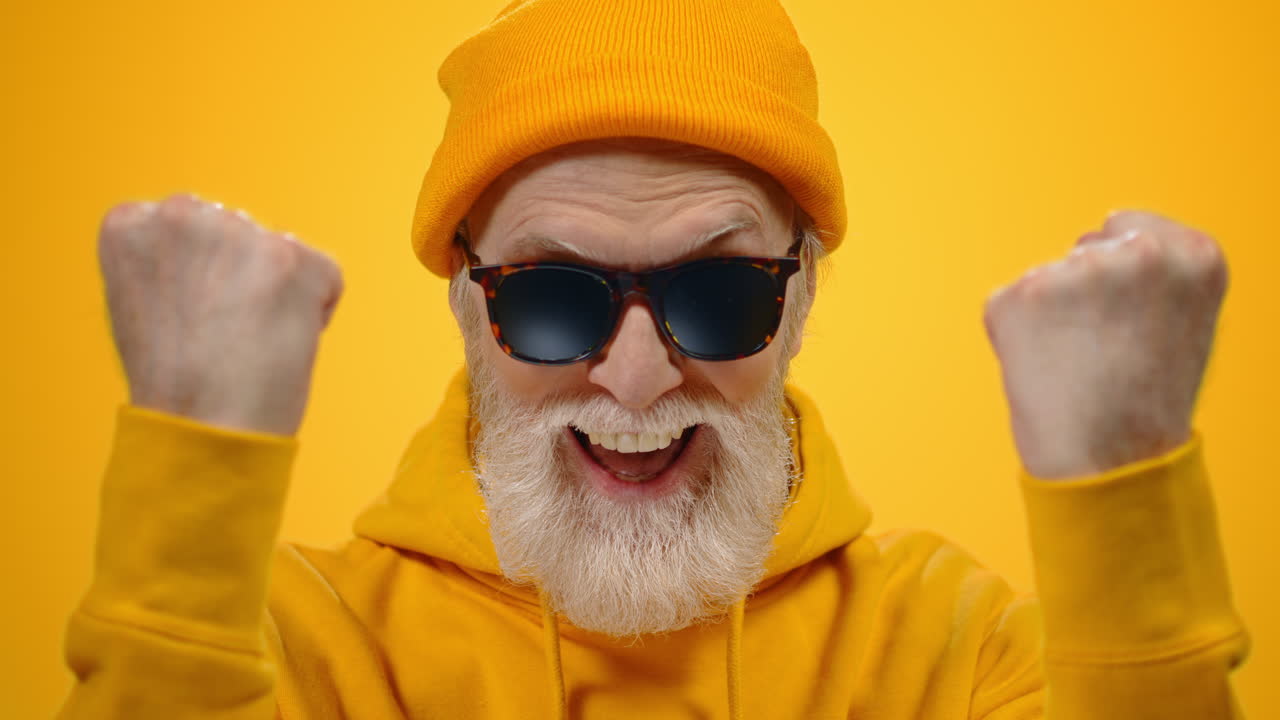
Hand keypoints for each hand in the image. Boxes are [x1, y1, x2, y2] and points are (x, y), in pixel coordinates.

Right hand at [98, 192, 343, 435]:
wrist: (202, 429)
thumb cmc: (173, 382)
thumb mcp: (139, 300)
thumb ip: (172, 259)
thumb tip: (217, 252)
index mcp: (131, 222)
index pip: (190, 224)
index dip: (199, 276)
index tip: (189, 316)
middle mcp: (181, 213)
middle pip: (239, 232)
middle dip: (241, 276)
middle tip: (221, 334)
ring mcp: (239, 232)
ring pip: (281, 253)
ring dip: (278, 292)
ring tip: (246, 342)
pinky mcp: (292, 257)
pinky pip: (325, 278)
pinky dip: (315, 313)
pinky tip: (278, 344)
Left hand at [982, 209, 1227, 478]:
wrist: (1107, 461)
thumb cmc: (1145, 404)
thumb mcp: (1184, 323)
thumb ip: (1154, 276)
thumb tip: (1099, 239)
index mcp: (1192, 254)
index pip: (1124, 228)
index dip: (1117, 278)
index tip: (1127, 319)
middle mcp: (1137, 253)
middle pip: (1083, 249)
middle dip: (1081, 291)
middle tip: (1101, 352)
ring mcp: (1074, 271)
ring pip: (1045, 280)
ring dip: (1048, 315)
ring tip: (1075, 366)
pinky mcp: (1019, 295)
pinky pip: (1006, 306)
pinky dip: (1013, 335)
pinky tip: (1042, 369)